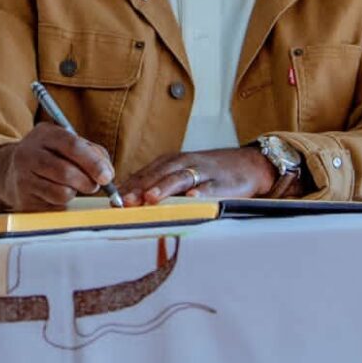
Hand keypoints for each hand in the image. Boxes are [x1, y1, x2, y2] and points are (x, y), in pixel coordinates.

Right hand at [0, 124, 116, 210]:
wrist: (12, 170)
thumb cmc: (51, 156)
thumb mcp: (68, 144)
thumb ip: (93, 152)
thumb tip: (107, 173)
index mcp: (45, 134)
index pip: (72, 146)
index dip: (93, 162)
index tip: (107, 177)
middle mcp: (29, 153)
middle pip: (66, 172)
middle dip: (87, 182)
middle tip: (94, 185)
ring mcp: (23, 177)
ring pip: (61, 192)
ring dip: (75, 192)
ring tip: (72, 186)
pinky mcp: (23, 198)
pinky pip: (54, 205)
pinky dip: (63, 202)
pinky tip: (57, 193)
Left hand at [118, 146, 278, 205]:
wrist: (248, 164)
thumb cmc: (210, 172)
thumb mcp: (183, 172)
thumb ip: (160, 182)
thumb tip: (130, 199)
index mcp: (172, 161)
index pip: (146, 172)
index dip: (129, 185)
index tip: (113, 199)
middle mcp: (185, 163)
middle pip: (159, 173)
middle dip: (141, 187)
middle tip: (125, 201)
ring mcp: (204, 172)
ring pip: (180, 177)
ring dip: (165, 187)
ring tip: (150, 198)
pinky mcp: (222, 183)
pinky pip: (210, 187)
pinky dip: (200, 192)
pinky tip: (191, 198)